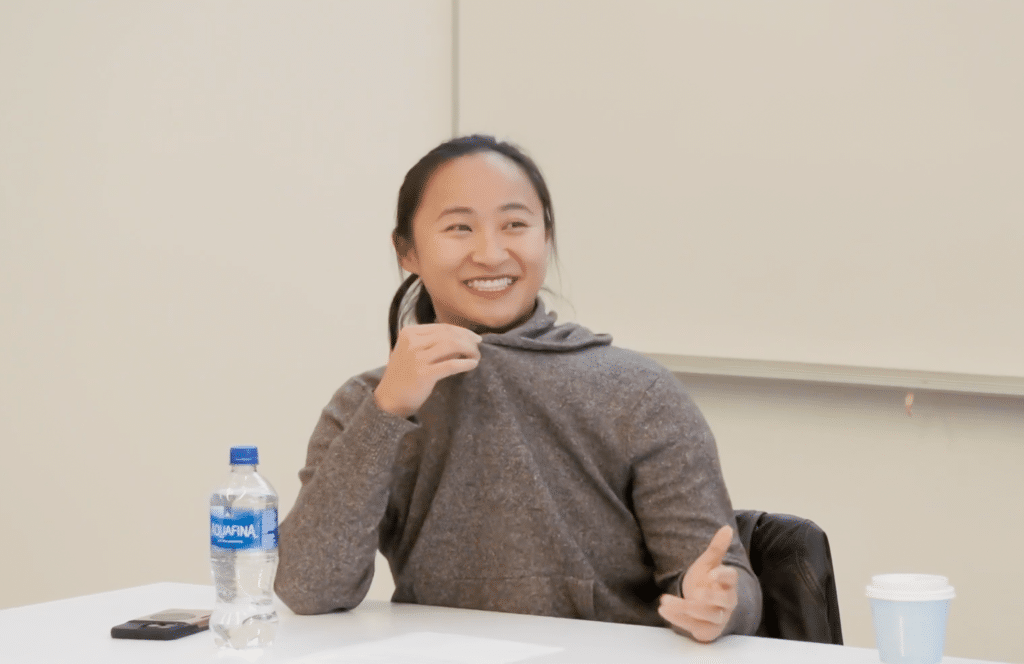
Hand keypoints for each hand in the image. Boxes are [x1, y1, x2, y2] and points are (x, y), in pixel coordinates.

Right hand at [374, 323, 481, 416]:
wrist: (389, 399)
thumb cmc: (404, 375)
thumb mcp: (413, 352)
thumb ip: (432, 344)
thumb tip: (462, 340)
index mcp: (409, 332)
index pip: (442, 327)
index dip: (462, 331)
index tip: (474, 337)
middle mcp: (412, 342)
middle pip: (449, 334)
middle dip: (468, 339)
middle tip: (478, 347)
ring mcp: (417, 358)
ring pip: (452, 345)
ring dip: (469, 350)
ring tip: (476, 356)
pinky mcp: (423, 374)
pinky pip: (451, 365)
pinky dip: (465, 363)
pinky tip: (473, 364)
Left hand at [658, 525, 738, 642]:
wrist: (703, 604)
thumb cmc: (707, 582)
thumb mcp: (708, 564)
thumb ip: (717, 548)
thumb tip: (727, 528)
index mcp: (728, 583)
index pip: (731, 578)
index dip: (723, 575)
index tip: (712, 572)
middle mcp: (727, 602)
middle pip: (724, 601)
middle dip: (710, 597)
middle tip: (696, 593)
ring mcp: (718, 618)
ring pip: (707, 616)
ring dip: (685, 609)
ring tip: (665, 600)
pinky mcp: (707, 630)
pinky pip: (695, 627)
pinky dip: (678, 619)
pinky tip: (663, 609)